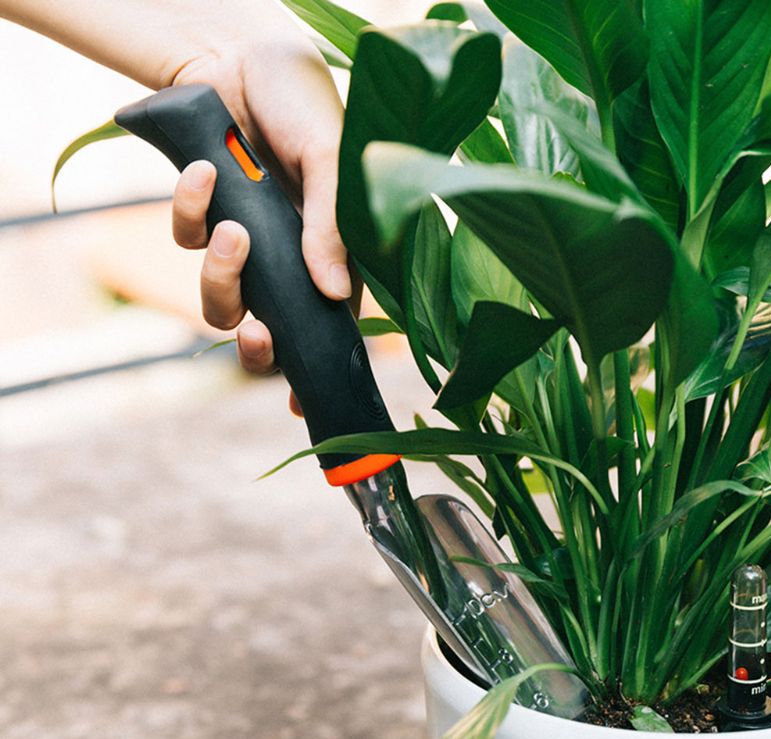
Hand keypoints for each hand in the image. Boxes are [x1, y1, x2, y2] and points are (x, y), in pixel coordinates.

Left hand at [168, 12, 358, 398]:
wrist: (245, 54)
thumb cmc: (305, 104)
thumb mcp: (331, 161)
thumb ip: (331, 228)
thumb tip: (335, 295)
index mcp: (330, 257)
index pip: (329, 326)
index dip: (314, 370)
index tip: (303, 406)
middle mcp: (286, 260)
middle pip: (267, 331)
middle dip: (256, 347)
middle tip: (257, 333)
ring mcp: (245, 242)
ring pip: (220, 298)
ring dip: (220, 277)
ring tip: (232, 232)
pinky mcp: (204, 215)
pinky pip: (187, 237)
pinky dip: (191, 212)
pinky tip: (204, 175)